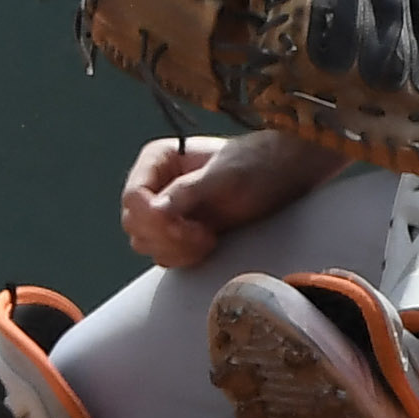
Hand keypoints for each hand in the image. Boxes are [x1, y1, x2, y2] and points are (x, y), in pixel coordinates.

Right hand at [120, 130, 343, 267]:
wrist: (285, 176)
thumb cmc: (257, 166)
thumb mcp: (224, 177)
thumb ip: (187, 192)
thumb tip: (154, 212)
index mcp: (157, 160)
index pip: (133, 198)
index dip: (155, 220)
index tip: (188, 228)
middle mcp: (155, 183)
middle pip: (134, 225)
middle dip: (167, 237)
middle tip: (202, 236)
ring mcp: (166, 209)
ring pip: (145, 243)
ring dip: (175, 249)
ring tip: (207, 240)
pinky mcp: (179, 230)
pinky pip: (163, 254)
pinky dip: (182, 257)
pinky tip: (208, 245)